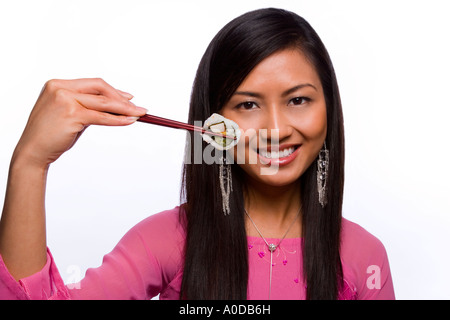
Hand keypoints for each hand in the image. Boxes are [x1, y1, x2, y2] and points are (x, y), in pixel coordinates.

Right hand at [13, 78, 146, 168]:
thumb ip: (87, 106)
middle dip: (121, 98)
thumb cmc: (51, 134)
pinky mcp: (71, 115)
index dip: (113, 90)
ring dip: (124, 109)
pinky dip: (117, 119)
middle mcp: (60, 88)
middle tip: (137, 108)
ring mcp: (65, 100)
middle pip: (100, 88)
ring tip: (138, 114)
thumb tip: (115, 106)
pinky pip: (101, 117)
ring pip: (103, 103)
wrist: (33, 151)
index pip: (93, 83)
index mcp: (58, 84)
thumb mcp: (69, 114)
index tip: (128, 97)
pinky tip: (129, 121)